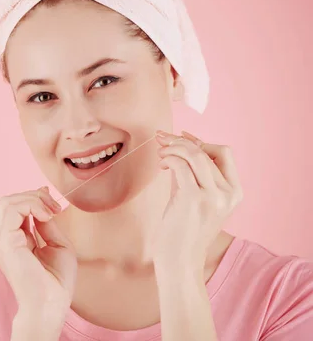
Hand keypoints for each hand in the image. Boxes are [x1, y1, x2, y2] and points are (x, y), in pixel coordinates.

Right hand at [0, 187, 76, 316]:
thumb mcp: (57, 244)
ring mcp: (2, 241)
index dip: (34, 199)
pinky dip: (31, 206)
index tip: (54, 204)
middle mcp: (4, 239)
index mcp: (14, 240)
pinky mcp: (6, 243)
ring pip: (7, 202)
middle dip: (33, 196)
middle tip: (54, 207)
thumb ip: (47, 224)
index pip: (15, 208)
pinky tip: (46, 216)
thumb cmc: (57, 282)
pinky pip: (12, 211)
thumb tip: (43, 203)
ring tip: (50, 211)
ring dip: (33, 199)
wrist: (51, 304)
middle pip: (8, 201)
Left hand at [154, 130, 242, 269]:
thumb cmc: (183, 229)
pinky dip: (169, 158)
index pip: (224, 153)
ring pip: (195, 154)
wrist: (179, 260)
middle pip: (207, 150)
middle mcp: (228, 193)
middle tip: (162, 139)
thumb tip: (179, 144)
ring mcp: (213, 196)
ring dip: (174, 147)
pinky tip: (162, 164)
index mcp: (235, 192)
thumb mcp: (194, 197)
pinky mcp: (194, 199)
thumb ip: (193, 174)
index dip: (200, 141)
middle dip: (182, 140)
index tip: (180, 136)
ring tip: (160, 152)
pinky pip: (181, 165)